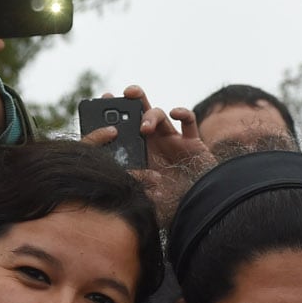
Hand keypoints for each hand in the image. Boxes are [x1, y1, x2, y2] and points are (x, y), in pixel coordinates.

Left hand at [82, 85, 213, 222]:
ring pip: (161, 115)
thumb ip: (134, 186)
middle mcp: (155, 142)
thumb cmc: (170, 204)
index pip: (124, 128)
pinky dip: (183, 113)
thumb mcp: (145, 196)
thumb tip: (118, 179)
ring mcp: (174, 140)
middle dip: (133, 100)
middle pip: (141, 114)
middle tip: (124, 95)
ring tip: (143, 128)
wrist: (198, 208)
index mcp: (140, 153)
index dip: (115, 113)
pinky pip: (189, 121)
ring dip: (151, 116)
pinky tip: (175, 112)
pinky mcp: (193, 143)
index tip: (104, 99)